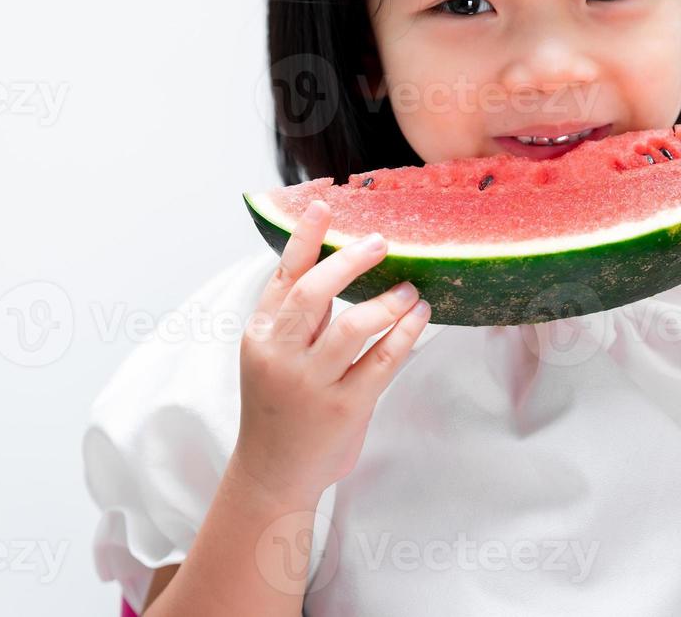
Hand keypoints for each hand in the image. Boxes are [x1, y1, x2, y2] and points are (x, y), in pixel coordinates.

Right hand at [233, 201, 430, 500]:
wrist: (273, 474)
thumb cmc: (280, 407)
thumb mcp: (273, 357)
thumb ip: (297, 319)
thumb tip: (336, 268)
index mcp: (261, 336)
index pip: (283, 277)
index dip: (304, 239)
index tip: (323, 206)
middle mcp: (280, 356)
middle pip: (315, 294)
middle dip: (350, 261)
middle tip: (381, 242)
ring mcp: (311, 384)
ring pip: (353, 326)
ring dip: (388, 301)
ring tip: (410, 289)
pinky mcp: (344, 408)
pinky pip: (382, 361)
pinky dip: (405, 333)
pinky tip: (420, 317)